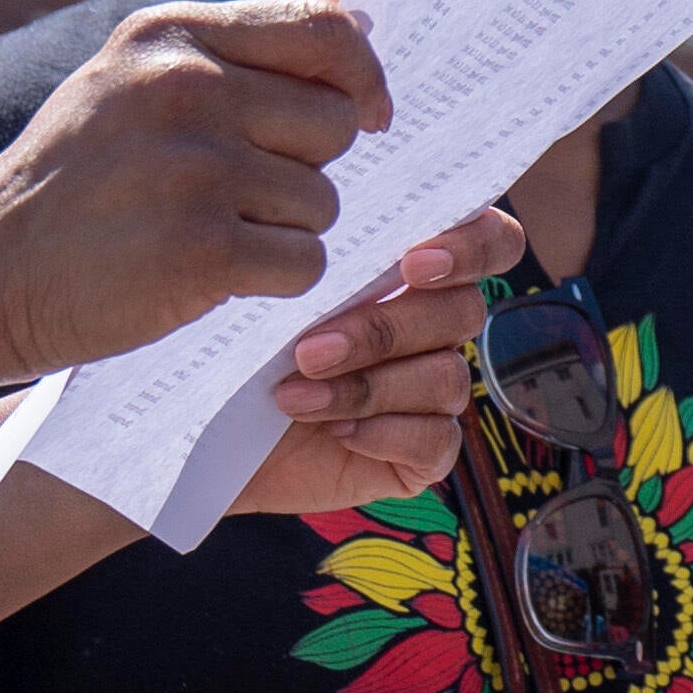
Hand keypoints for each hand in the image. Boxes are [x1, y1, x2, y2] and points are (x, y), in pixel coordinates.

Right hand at [0, 0, 405, 385]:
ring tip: (204, 230)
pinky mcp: (201, 251)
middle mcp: (185, 90)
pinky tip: (211, 274)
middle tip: (233, 191)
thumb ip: (245, 48)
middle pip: (335, 126)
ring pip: (323, 201)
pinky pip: (305, 262)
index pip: (327, 34)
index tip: (367, 114)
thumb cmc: (76, 177)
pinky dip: (275, 281)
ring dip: (283, 229)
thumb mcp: (137, 82)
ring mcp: (194, 170)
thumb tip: (360, 3)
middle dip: (304, 166)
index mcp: (171, 36)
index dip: (363, 79)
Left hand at [215, 203, 524, 516]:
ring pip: (445, 377)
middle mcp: (433, 327)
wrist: (203, 430)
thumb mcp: (270, 294)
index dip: (474, 246)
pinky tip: (336, 433)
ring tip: (294, 397)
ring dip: (368, 387)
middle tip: (310, 349)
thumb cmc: (236, 346)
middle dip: (383, 330)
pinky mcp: (423, 451)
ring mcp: (431, 391)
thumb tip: (327, 245)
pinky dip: (385, 434)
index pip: (490, 240)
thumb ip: (316, 264)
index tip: (415, 265)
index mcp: (414, 272)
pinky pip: (435, 440)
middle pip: (462, 311)